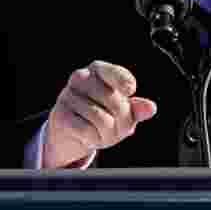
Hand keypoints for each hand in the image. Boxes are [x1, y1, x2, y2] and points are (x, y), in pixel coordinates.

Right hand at [40, 61, 157, 167]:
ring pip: (103, 119)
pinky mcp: (60, 115)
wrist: (71, 130)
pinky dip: (95, 139)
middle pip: (115, 101)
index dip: (125, 82)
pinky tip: (91, 137)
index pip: (114, 72)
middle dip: (123, 121)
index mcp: (98, 70)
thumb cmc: (102, 114)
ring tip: (105, 134)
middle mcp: (81, 78)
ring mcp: (68, 96)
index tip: (130, 90)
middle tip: (119, 128)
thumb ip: (137, 108)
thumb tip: (151, 108)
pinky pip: (88, 131)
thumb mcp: (123, 111)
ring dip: (109, 134)